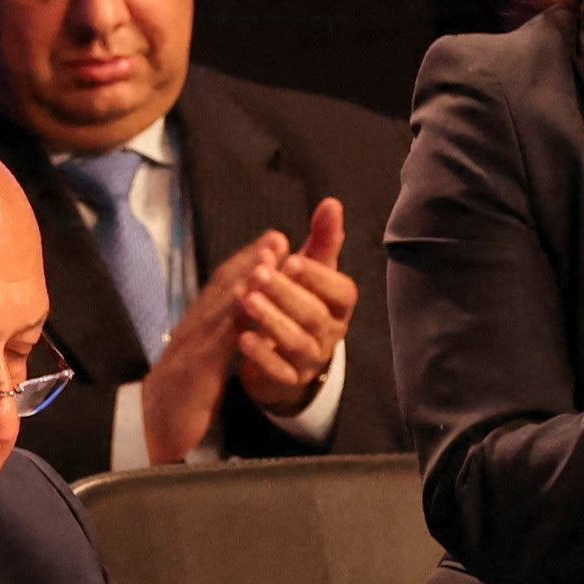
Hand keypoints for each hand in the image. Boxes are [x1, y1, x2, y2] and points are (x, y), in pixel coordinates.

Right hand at [138, 227, 293, 466]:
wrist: (150, 430)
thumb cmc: (182, 398)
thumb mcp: (206, 365)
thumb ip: (222, 342)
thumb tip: (244, 322)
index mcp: (197, 328)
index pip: (222, 288)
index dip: (246, 262)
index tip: (271, 243)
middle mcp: (193, 330)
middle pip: (223, 289)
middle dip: (251, 260)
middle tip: (277, 238)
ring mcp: (192, 348)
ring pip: (222, 307)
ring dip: (247, 280)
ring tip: (271, 259)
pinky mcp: (195, 370)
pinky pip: (218, 341)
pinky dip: (237, 319)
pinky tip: (254, 304)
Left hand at [226, 197, 360, 413]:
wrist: (286, 354)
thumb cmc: (301, 302)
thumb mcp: (311, 270)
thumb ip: (323, 239)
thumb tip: (332, 202)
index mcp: (339, 305)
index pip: (342, 292)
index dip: (319, 277)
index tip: (293, 261)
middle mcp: (331, 333)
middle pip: (315, 315)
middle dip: (287, 293)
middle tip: (260, 274)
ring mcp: (312, 359)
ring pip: (297, 342)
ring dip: (272, 320)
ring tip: (247, 299)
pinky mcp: (289, 380)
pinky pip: (279, 371)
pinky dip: (262, 355)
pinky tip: (242, 337)